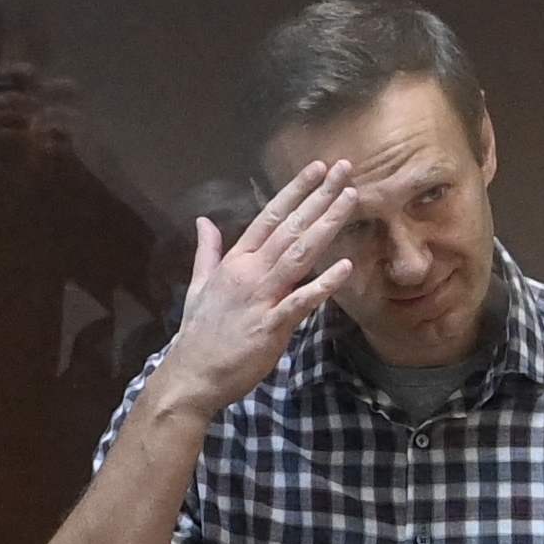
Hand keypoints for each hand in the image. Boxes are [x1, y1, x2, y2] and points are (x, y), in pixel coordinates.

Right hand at [141, 157, 357, 424]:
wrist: (193, 375)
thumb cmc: (200, 333)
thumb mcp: (199, 285)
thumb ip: (207, 251)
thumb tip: (203, 220)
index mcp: (235, 261)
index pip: (269, 216)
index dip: (295, 191)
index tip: (317, 169)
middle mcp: (250, 272)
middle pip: (291, 227)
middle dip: (319, 197)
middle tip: (345, 170)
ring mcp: (261, 297)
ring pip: (299, 254)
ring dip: (326, 225)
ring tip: (350, 200)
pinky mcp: (271, 325)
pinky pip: (301, 300)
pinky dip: (323, 284)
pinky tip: (345, 266)